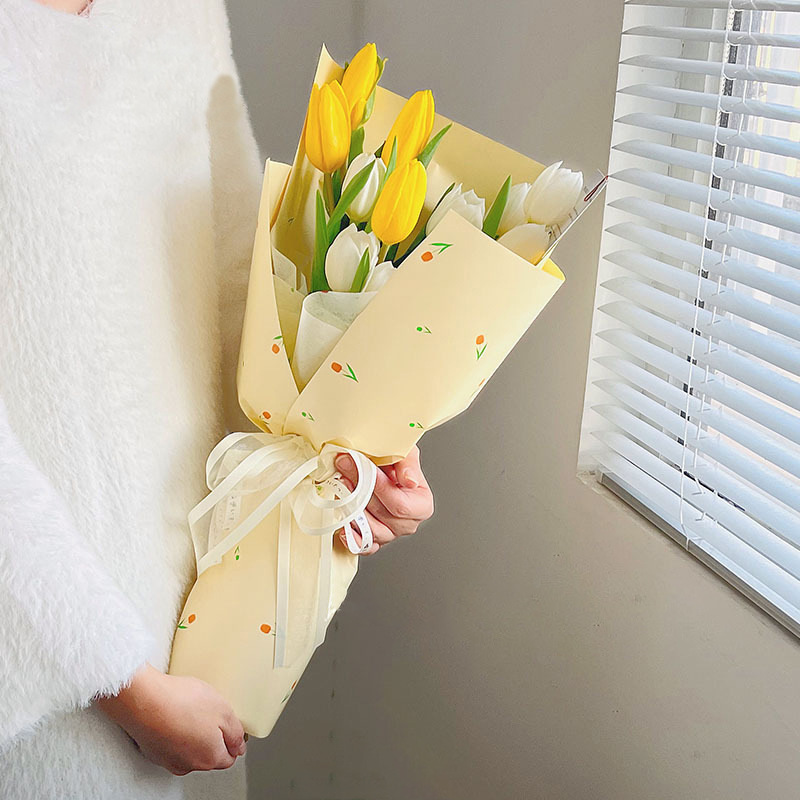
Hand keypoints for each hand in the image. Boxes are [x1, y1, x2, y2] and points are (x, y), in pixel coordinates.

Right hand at [96, 663, 245, 775]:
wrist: (144, 699)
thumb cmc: (182, 703)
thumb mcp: (224, 711)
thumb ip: (236, 733)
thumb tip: (239, 746)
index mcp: (210, 758)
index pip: (229, 757)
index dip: (232, 738)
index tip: (230, 724)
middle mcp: (189, 765)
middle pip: (209, 754)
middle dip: (212, 735)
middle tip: (209, 712)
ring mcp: (168, 759)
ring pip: (189, 748)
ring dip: (192, 732)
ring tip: (189, 709)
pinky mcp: (153, 750)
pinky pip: (171, 742)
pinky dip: (174, 730)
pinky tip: (174, 712)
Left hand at [335, 445, 433, 554]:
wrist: (382, 467)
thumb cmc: (395, 462)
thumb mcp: (406, 454)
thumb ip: (408, 465)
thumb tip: (410, 481)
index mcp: (422, 506)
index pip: (399, 504)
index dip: (379, 486)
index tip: (361, 465)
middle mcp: (407, 524)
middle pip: (381, 515)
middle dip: (359, 491)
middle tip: (344, 467)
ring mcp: (389, 534)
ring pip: (369, 529)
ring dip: (351, 508)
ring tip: (341, 485)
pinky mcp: (372, 539)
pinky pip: (361, 544)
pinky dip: (351, 536)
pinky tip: (342, 525)